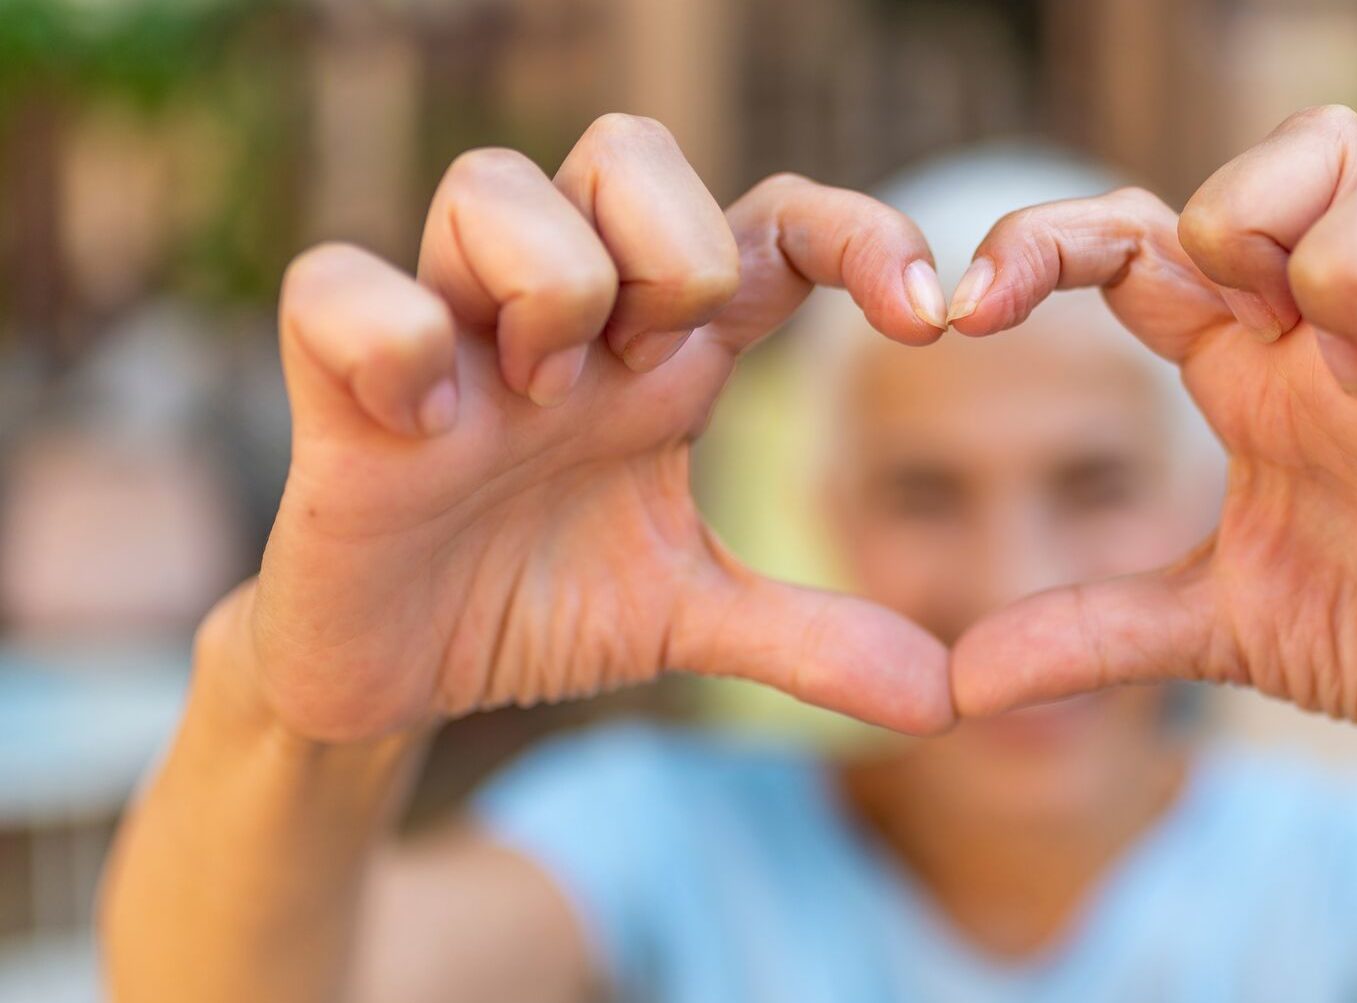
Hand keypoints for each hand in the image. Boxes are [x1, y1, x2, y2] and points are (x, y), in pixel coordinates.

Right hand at [245, 115, 956, 742]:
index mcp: (659, 348)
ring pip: (492, 181)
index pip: (769, 222)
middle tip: (651, 373)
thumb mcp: (687, 621)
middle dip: (671, 249)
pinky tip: (430, 430)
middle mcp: (560, 310)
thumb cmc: (534, 606)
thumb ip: (808, 641)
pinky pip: (340, 281)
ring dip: (544, 288)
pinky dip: (398, 342)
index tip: (927, 319)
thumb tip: (943, 700)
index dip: (860, 234)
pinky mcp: (334, 376)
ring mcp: (446, 328)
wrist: (393, 681)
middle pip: (630, 144)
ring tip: (537, 405)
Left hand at [949, 106, 1356, 788]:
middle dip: (1252, 206)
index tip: (966, 314)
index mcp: (1258, 365)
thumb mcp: (1214, 629)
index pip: (1150, 233)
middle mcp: (1352, 335)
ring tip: (1356, 391)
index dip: (1050, 240)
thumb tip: (959, 684)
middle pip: (1314, 142)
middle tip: (1246, 333)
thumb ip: (1093, 634)